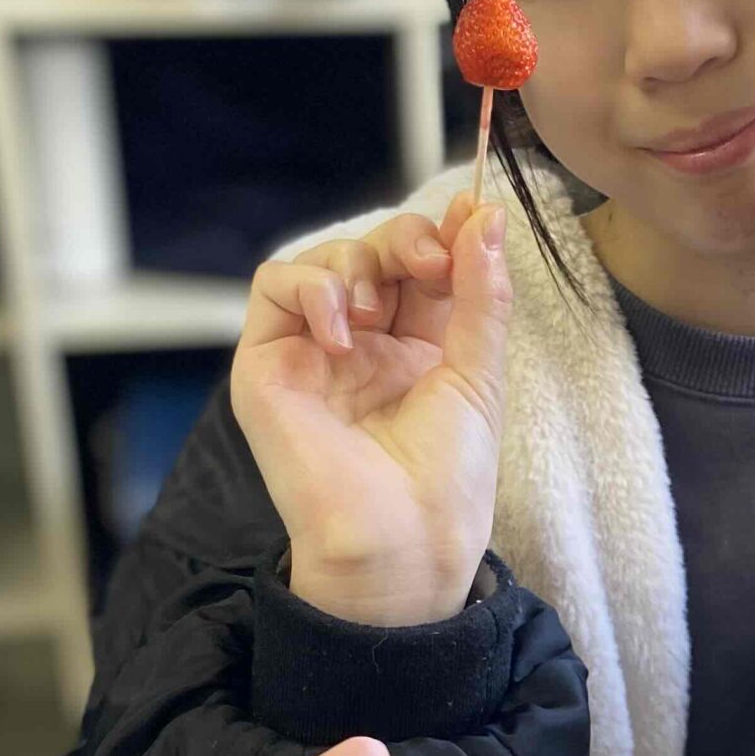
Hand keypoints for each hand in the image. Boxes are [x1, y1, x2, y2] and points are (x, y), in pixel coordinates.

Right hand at [231, 197, 509, 625]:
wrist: (403, 542)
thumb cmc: (445, 478)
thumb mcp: (477, 373)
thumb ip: (480, 294)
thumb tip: (485, 214)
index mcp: (420, 348)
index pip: (424, 266)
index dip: (446, 233)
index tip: (474, 212)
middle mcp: (366, 345)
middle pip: (375, 252)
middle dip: (406, 241)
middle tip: (431, 262)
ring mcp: (315, 351)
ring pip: (324, 260)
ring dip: (357, 264)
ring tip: (375, 315)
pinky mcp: (269, 364)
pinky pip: (274, 287)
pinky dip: (310, 289)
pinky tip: (342, 333)